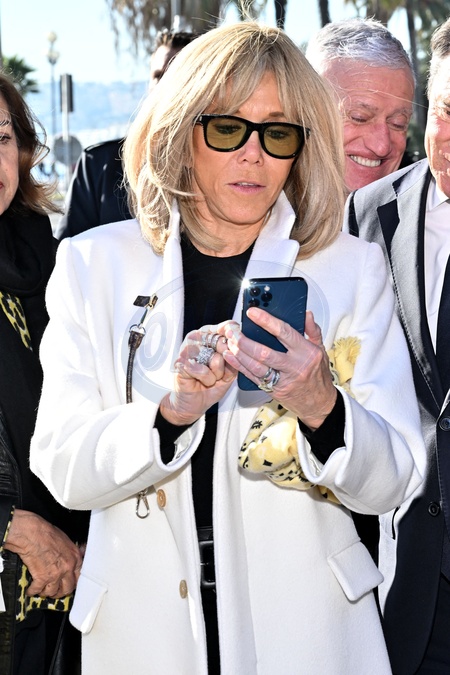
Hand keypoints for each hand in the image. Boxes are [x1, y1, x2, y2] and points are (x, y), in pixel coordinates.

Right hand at [4, 509, 83, 597]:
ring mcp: (55, 575)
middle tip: (55, 591)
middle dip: (60, 592)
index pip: (78, 577)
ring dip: (46, 592)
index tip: (67, 585)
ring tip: (42, 589)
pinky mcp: (41, 578)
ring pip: (52, 592)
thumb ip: (70, 553)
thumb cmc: (46, 534)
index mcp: (75, 558)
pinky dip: (32, 591)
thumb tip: (72, 558)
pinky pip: (37, 590)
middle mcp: (67, 568)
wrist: (32, 534)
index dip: (72, 583)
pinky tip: (31, 590)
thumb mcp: (66, 541)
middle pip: (67, 589)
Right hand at [159, 321, 237, 425]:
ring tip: (210, 378)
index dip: (235, 335)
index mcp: (209, 336)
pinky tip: (201, 381)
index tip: (238, 344)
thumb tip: (239, 345)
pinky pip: (203, 370)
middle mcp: (196, 338)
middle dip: (226, 362)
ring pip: (214, 358)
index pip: (226, 327)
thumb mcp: (230, 371)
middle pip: (222, 342)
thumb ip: (235, 357)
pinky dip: (207, 379)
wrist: (194, 404)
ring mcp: (187, 350)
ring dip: (216, 374)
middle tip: (220, 372)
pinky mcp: (180, 363)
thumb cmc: (211, 386)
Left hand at [224, 309, 336, 429]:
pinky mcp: (273, 390)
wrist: (319, 404)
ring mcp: (283, 380)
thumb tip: (306, 314)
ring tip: (229, 341)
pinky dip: (240, 366)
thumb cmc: (318, 376)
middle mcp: (294, 366)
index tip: (253, 313)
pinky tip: (231, 356)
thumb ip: (312, 330)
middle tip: (234, 331)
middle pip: (265, 352)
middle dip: (245, 341)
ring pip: (256, 366)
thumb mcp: (321, 350)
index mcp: (306, 353)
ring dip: (239, 353)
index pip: (284, 333)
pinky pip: (253, 377)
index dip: (266, 321)